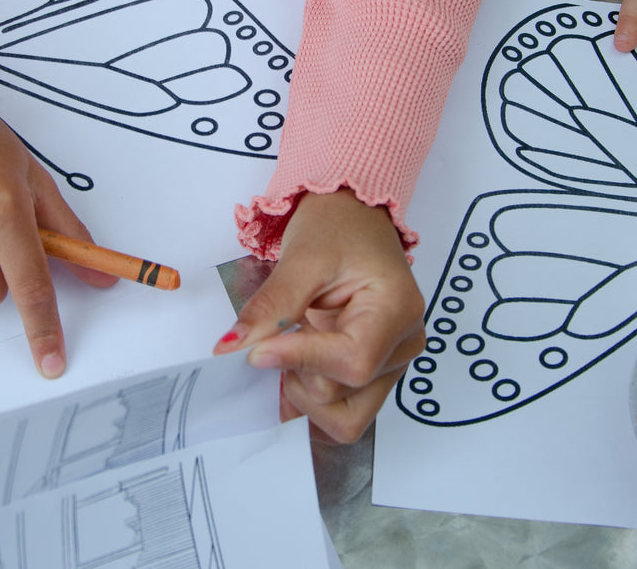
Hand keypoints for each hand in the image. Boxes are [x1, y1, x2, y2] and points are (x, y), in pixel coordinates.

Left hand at [213, 189, 425, 443]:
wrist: (353, 218)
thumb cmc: (338, 227)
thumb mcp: (302, 257)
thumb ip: (271, 307)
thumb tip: (234, 349)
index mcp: (397, 310)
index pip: (353, 362)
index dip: (299, 361)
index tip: (258, 349)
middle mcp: (402, 346)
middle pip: (346, 398)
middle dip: (299, 378)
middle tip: (277, 339)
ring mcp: (390, 366)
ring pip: (344, 418)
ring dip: (303, 393)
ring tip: (290, 348)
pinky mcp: (372, 376)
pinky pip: (340, 410)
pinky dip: (308, 399)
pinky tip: (291, 368)